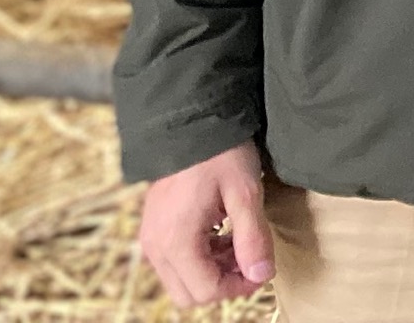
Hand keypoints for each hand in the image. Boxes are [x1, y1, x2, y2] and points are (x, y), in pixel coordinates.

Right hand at [136, 141, 272, 305]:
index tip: (263, 269)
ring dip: (212, 270)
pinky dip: (199, 257)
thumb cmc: (220, 153)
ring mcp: (150, 237)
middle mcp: (155, 246)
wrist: (190, 120)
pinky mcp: (153, 227)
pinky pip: (173, 261)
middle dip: (224, 282)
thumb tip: (261, 276)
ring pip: (181, 280)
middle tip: (250, 256)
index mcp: (175, 241)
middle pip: (189, 294)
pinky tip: (221, 231)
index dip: (239, 287)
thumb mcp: (245, 193)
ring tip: (239, 240)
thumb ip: (252, 238)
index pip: (206, 291)